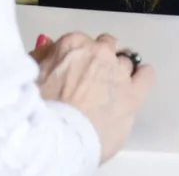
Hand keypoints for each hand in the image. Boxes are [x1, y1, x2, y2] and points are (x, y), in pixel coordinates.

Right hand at [34, 31, 153, 162]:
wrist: (60, 138)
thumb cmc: (43, 111)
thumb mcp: (32, 77)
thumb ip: (42, 57)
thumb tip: (48, 47)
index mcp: (73, 45)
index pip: (81, 41)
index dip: (78, 57)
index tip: (74, 69)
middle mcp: (98, 52)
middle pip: (106, 46)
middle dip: (99, 60)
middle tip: (90, 80)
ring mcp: (118, 72)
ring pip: (125, 61)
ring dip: (118, 72)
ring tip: (109, 90)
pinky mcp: (134, 92)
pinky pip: (146, 75)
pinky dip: (142, 76)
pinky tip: (136, 82)